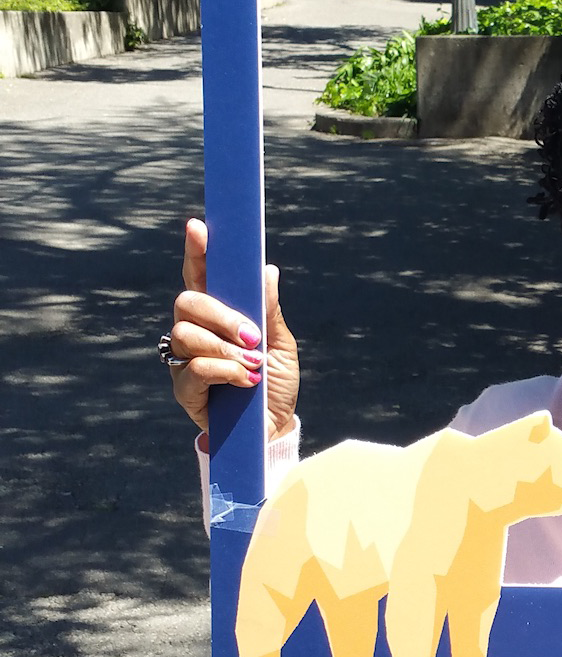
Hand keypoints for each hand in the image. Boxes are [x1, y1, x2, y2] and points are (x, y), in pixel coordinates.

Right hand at [168, 219, 298, 440]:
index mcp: (218, 316)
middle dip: (221, 314)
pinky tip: (245, 380)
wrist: (272, 429)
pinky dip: (224, 370)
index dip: (197, 251)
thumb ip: (269, 311)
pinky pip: (194, 368)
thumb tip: (267, 270)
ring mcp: (185, 359)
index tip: (199, 227)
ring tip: (253, 364)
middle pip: (187, 302)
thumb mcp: (281, 345)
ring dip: (226, 347)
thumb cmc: (274, 384)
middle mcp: (195, 332)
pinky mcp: (184, 389)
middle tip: (252, 335)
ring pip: (187, 334)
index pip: (201, 276)